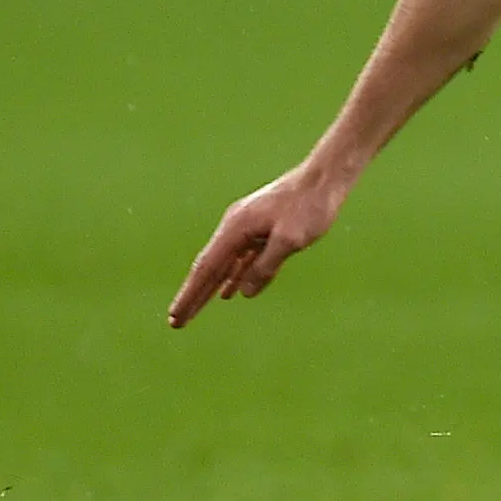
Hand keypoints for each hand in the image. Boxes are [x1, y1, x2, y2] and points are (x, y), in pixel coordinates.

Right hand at [170, 163, 351, 326]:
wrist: (325, 177)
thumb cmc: (309, 206)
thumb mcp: (289, 240)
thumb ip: (265, 266)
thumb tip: (243, 291)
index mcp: (236, 229)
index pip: (206, 269)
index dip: (191, 295)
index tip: (175, 317)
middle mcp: (236, 228)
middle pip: (209, 269)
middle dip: (193, 296)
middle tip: (176, 322)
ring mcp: (249, 228)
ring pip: (224, 265)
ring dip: (210, 289)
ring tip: (195, 311)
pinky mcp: (264, 230)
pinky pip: (243, 260)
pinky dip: (233, 277)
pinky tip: (229, 292)